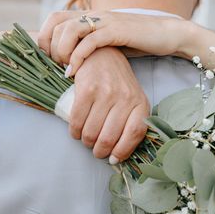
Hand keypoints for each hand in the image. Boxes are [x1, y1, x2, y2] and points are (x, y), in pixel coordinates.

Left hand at [38, 10, 189, 76]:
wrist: (168, 35)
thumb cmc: (141, 41)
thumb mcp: (111, 41)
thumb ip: (94, 44)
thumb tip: (76, 60)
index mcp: (92, 16)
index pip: (56, 17)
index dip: (44, 35)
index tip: (46, 57)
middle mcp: (95, 15)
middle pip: (58, 23)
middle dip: (50, 46)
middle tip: (54, 66)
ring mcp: (106, 21)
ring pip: (70, 30)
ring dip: (62, 51)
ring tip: (64, 68)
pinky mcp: (117, 31)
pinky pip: (90, 41)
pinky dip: (78, 57)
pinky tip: (75, 72)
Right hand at [70, 47, 149, 162]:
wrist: (102, 54)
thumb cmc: (117, 82)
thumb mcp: (132, 99)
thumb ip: (130, 121)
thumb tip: (118, 155)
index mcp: (140, 103)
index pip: (134, 134)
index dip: (122, 151)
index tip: (113, 159)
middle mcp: (125, 98)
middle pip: (110, 137)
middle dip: (100, 151)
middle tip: (96, 151)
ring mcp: (106, 93)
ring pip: (92, 132)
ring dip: (86, 142)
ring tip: (86, 140)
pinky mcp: (87, 89)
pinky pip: (77, 120)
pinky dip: (74, 131)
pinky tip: (76, 131)